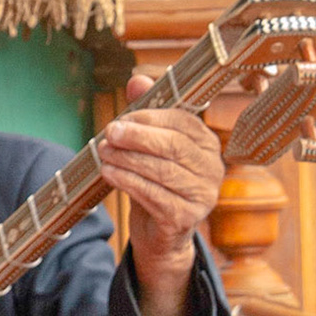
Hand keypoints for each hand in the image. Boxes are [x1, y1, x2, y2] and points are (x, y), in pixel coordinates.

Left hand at [99, 78, 224, 315]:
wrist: (158, 235)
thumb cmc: (154, 184)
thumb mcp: (149, 149)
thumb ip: (146, 116)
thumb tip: (137, 80)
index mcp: (207, 145)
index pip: (184, 123)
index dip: (151, 118)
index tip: (122, 117)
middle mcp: (212, 169)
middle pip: (175, 146)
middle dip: (138, 137)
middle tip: (108, 132)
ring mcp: (202, 196)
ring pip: (163, 171)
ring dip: (128, 159)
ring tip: (102, 152)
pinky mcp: (185, 218)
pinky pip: (154, 195)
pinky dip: (128, 181)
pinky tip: (109, 172)